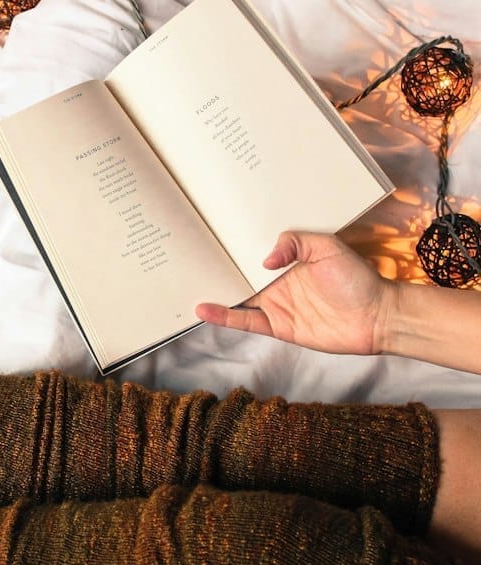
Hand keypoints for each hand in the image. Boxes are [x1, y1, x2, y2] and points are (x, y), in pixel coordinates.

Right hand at [195, 231, 394, 354]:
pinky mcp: (278, 326)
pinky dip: (224, 317)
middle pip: (239, 276)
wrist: (378, 316)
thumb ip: (296, 243)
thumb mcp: (328, 247)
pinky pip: (246, 321)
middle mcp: (276, 283)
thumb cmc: (358, 279)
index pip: (252, 254)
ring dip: (214, 293)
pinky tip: (205, 310)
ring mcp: (275, 305)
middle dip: (216, 269)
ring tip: (187, 284)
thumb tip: (264, 260)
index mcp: (287, 262)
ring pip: (237, 298)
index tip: (209, 238)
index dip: (232, 248)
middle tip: (188, 259)